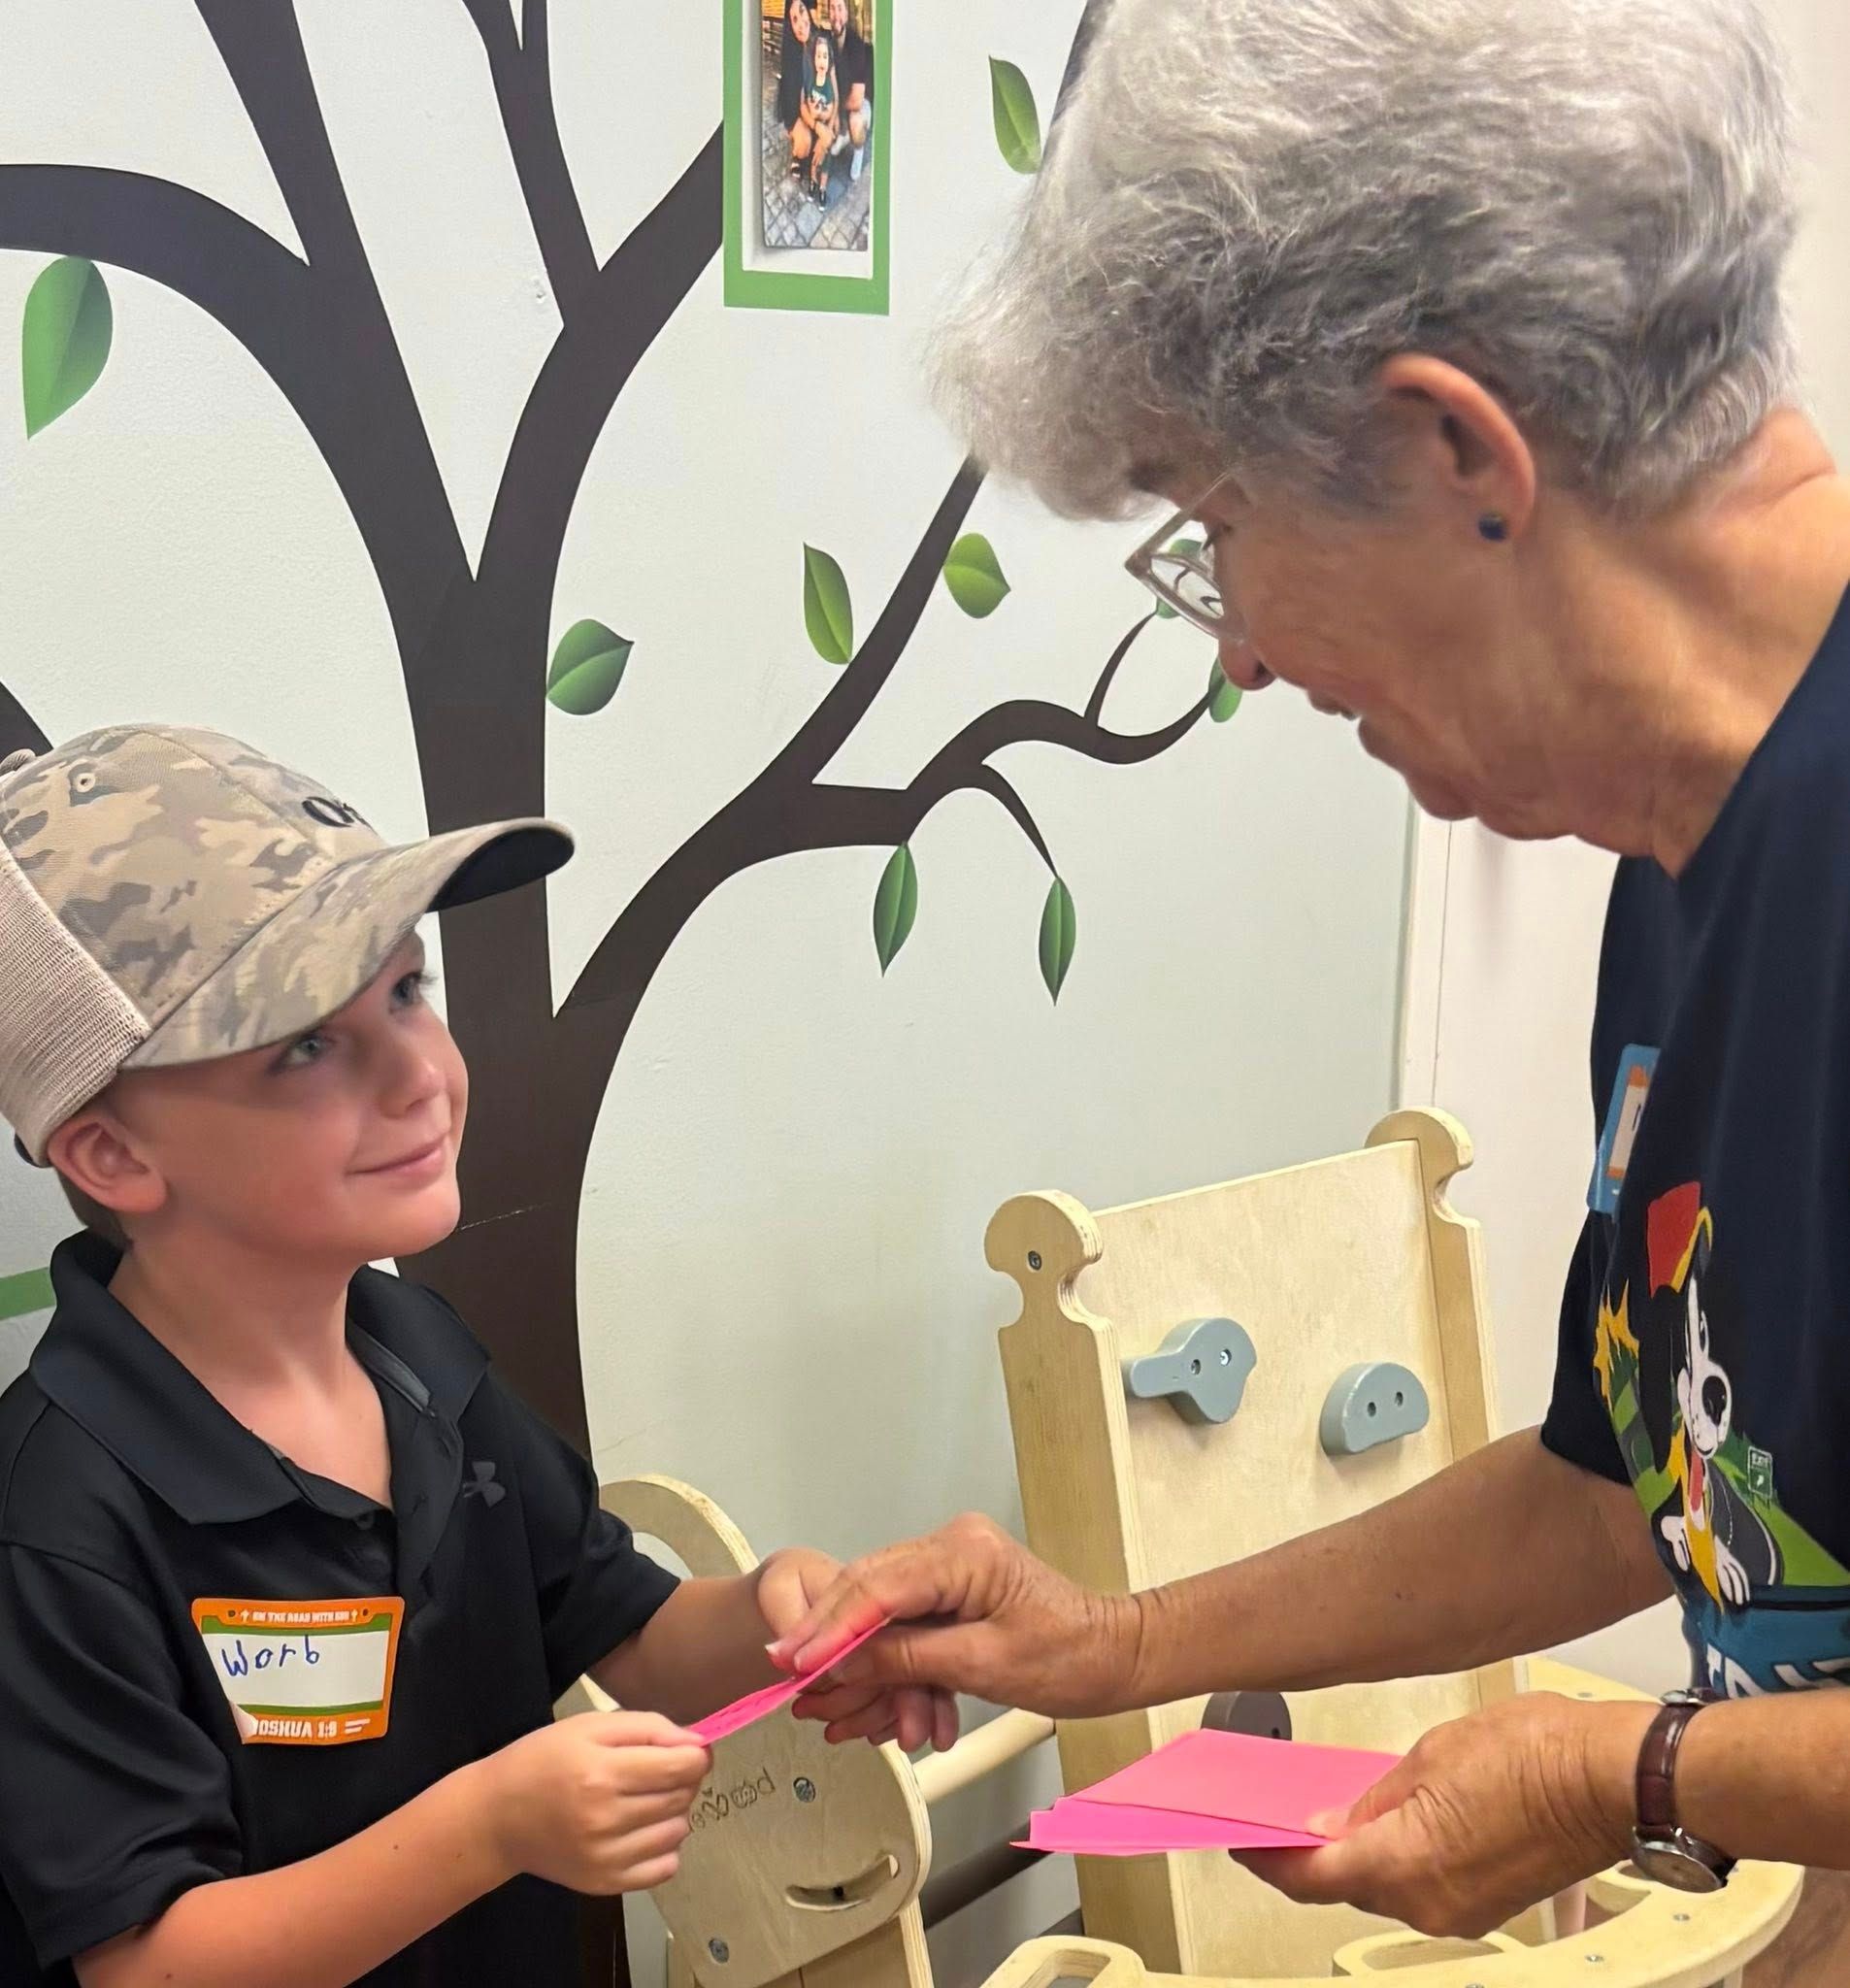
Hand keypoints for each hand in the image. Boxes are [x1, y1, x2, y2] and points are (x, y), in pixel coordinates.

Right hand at [478, 1712, 709, 1895]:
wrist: (497, 1817)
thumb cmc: (544, 1760)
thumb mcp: (590, 1726)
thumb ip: (648, 1728)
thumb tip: (698, 1743)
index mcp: (601, 1772)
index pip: (681, 1767)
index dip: (697, 1754)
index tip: (688, 1749)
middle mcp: (605, 1820)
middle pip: (682, 1797)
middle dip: (684, 1778)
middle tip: (660, 1770)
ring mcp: (605, 1858)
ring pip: (678, 1832)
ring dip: (674, 1812)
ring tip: (646, 1799)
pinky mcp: (604, 1885)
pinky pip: (664, 1869)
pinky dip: (665, 1848)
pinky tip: (643, 1830)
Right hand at [766, 1513, 1140, 1732]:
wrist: (1113, 1656)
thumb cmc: (1069, 1657)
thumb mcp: (981, 1667)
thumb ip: (905, 1660)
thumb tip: (842, 1662)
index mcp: (964, 1551)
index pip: (876, 1586)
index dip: (829, 1626)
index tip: (793, 1659)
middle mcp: (952, 1544)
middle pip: (868, 1589)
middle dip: (830, 1641)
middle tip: (792, 1678)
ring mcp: (951, 1562)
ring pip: (881, 1608)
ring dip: (863, 1662)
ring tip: (838, 1708)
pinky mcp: (952, 1585)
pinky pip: (904, 1619)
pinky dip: (890, 1660)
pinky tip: (876, 1697)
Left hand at [1234, 1695, 1652, 1938]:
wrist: (1611, 1778)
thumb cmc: (1536, 1753)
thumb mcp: (1432, 1755)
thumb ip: (1375, 1797)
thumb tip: (1338, 1821)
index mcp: (1404, 1865)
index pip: (1311, 1875)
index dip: (1267, 1857)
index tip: (1241, 1838)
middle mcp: (1429, 1903)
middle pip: (1346, 1884)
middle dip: (1311, 1851)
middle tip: (1281, 1814)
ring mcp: (1461, 1910)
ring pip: (1386, 1884)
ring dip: (1358, 1852)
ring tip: (1335, 1806)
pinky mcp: (1487, 1905)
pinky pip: (1422, 1884)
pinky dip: (1397, 1856)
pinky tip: (1392, 1819)